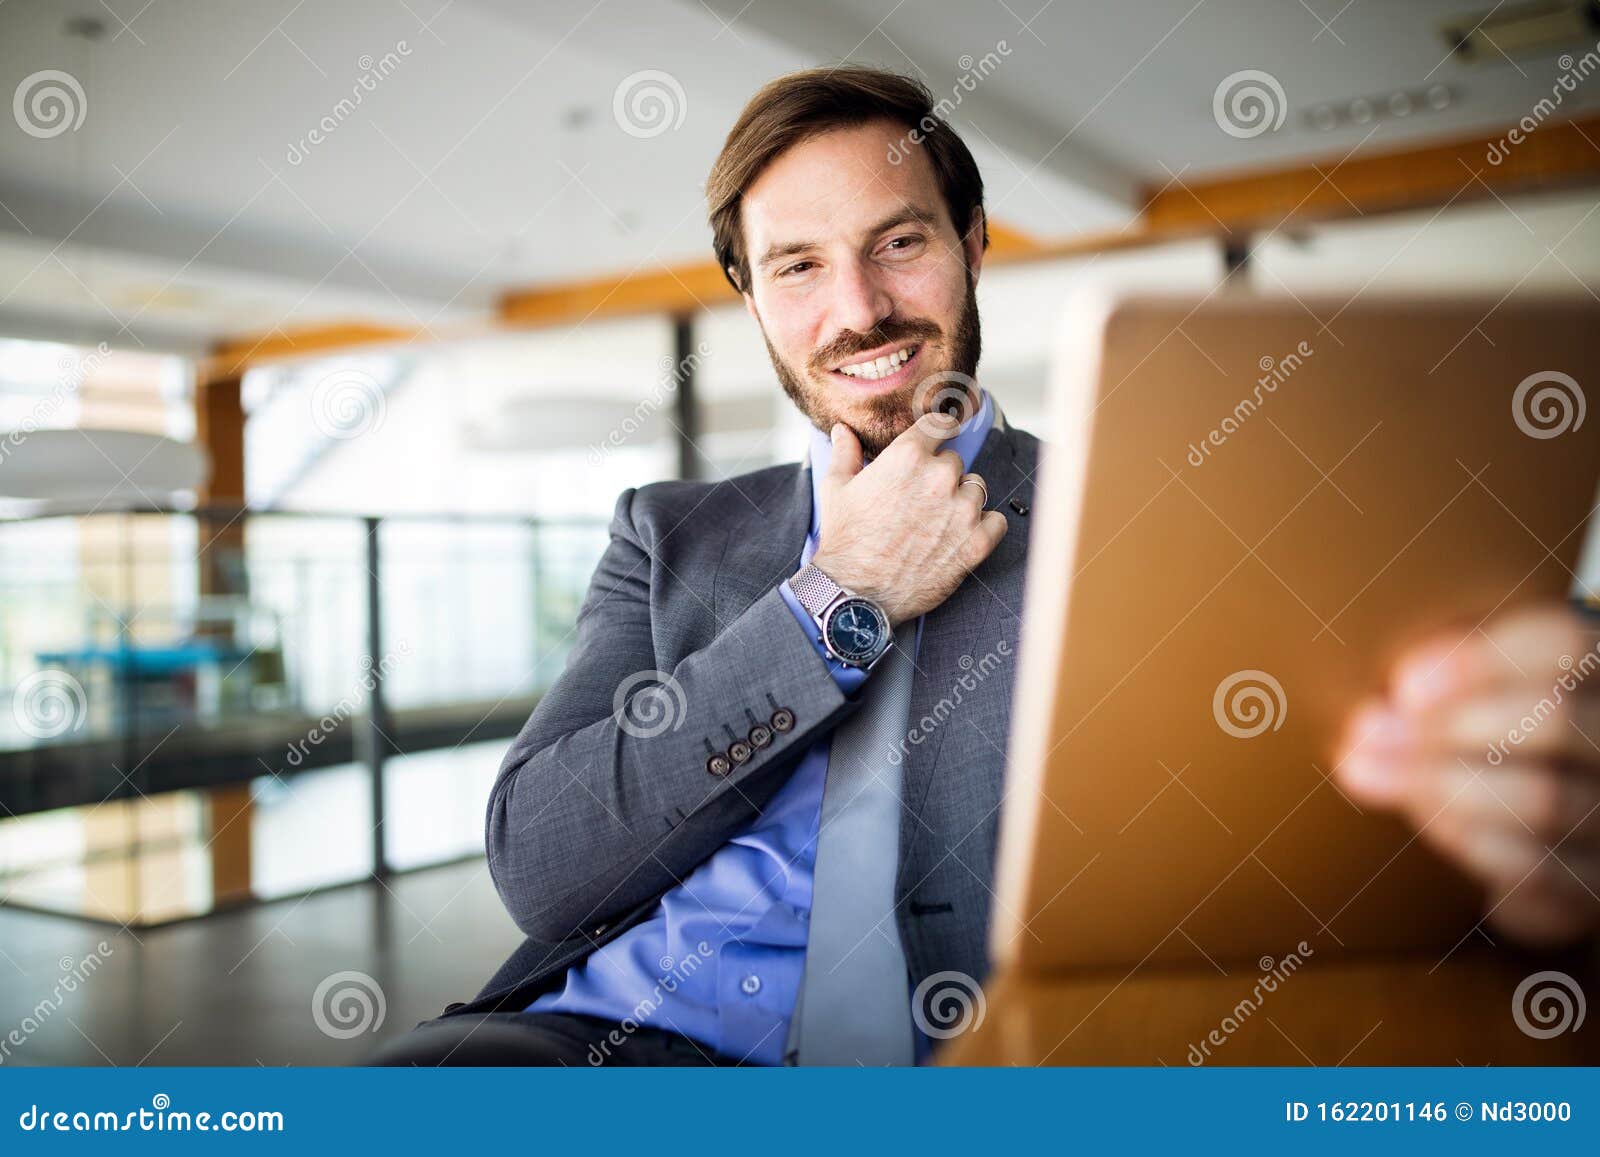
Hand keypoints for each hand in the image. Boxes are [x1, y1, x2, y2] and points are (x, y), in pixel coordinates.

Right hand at [809, 412, 1007, 625]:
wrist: (857, 594)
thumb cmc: (845, 540)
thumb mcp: (836, 490)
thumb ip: (846, 454)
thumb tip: (842, 431)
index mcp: (908, 456)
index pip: (941, 423)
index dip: (940, 430)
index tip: (939, 440)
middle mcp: (939, 477)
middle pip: (955, 462)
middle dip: (939, 477)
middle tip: (918, 503)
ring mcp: (962, 510)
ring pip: (976, 490)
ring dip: (961, 502)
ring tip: (935, 524)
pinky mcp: (977, 543)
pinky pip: (996, 521)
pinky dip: (983, 528)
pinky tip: (960, 538)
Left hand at [1332, 604, 1599, 945]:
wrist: (1536, 833)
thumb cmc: (1487, 730)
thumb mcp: (1472, 686)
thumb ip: (1435, 682)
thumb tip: (1368, 719)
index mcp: (1598, 669)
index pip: (1561, 644)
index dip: (1479, 661)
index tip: (1402, 685)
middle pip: (1553, 717)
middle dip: (1442, 727)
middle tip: (1364, 734)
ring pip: (1542, 799)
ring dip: (1434, 785)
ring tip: (1364, 770)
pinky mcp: (1594, 884)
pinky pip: (1536, 868)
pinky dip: (1465, 839)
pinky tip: (1420, 815)